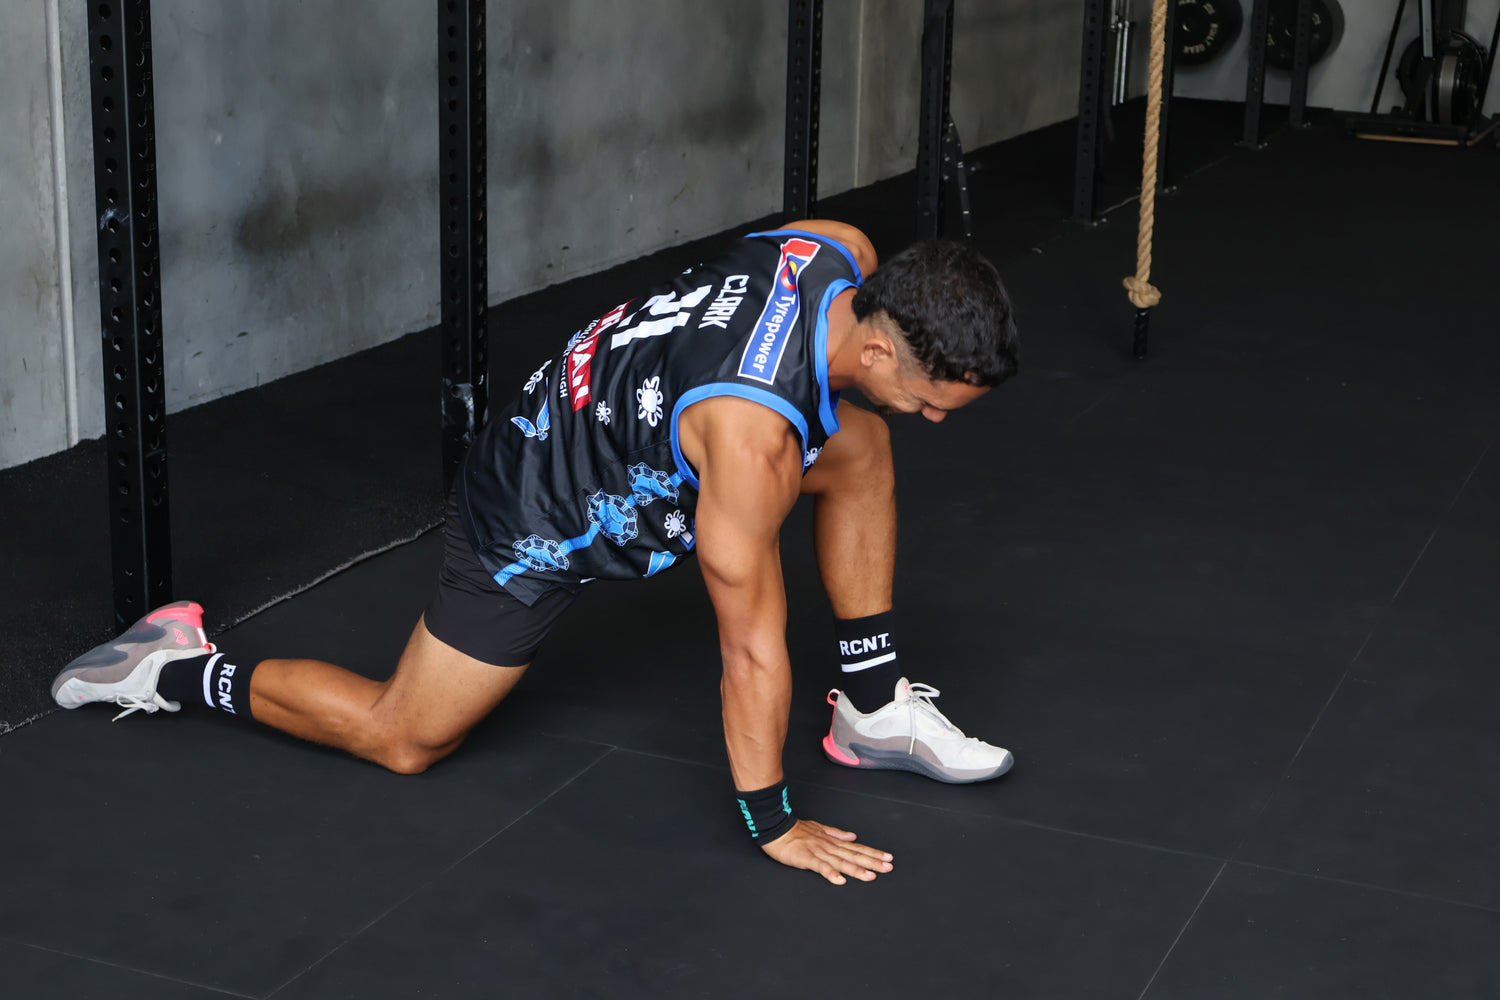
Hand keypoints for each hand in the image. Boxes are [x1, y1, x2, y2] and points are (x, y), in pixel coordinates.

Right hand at [759, 818, 893, 884]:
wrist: (776, 827)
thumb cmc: (795, 830)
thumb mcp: (819, 828)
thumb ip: (836, 833)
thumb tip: (853, 836)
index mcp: (832, 842)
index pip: (857, 848)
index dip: (873, 853)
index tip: (887, 858)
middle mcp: (829, 847)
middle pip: (854, 856)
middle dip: (872, 862)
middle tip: (888, 868)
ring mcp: (818, 852)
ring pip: (840, 862)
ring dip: (856, 869)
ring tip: (870, 876)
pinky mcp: (806, 858)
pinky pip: (820, 867)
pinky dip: (831, 873)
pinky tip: (840, 880)